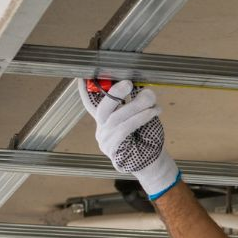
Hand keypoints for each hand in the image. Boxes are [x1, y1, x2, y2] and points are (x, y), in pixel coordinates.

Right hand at [76, 78, 179, 197]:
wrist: (153, 162)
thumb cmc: (146, 137)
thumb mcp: (141, 115)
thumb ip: (137, 103)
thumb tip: (143, 88)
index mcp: (105, 120)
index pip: (91, 103)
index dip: (85, 90)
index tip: (83, 76)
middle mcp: (102, 130)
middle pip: (103, 108)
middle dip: (115, 93)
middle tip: (128, 82)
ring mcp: (106, 141)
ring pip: (117, 118)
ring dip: (135, 106)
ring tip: (150, 98)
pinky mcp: (114, 150)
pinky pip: (125, 129)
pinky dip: (140, 118)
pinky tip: (152, 112)